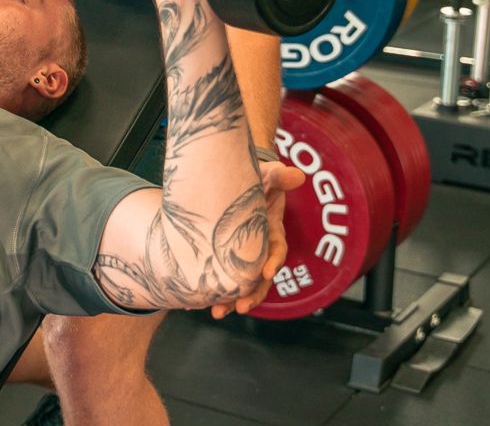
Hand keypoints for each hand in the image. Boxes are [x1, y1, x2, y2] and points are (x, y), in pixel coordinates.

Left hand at [208, 159, 302, 318]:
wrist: (234, 181)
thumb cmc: (257, 180)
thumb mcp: (268, 175)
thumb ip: (280, 176)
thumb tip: (297, 175)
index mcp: (272, 233)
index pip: (277, 251)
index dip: (274, 262)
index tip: (267, 273)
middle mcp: (259, 250)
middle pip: (259, 279)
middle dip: (252, 295)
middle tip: (240, 307)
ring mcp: (242, 256)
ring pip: (239, 284)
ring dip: (230, 300)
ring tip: (217, 313)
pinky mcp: (224, 257)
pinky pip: (219, 277)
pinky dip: (208, 291)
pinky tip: (192, 304)